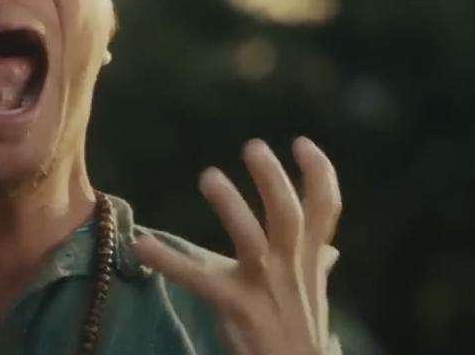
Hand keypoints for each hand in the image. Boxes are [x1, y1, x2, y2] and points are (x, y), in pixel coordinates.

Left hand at [134, 137, 340, 354]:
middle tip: (253, 146)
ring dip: (232, 206)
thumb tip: (333, 250)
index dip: (320, 174)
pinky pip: (199, 279)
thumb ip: (318, 266)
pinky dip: (168, 261)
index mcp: (309, 261)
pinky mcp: (238, 308)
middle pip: (289, 215)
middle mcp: (292, 269)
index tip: (303, 142)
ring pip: (252, 240)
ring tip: (210, 175)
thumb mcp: (312, 296)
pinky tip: (141, 245)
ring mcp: (266, 288)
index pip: (326, 210)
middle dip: (274, 179)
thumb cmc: (297, 332)